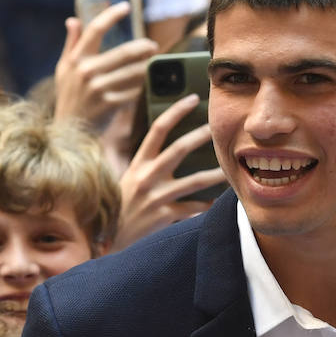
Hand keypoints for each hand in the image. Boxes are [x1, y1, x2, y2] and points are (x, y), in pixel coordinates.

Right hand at [53, 2, 157, 130]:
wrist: (67, 131)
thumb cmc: (69, 97)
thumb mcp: (64, 70)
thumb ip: (71, 44)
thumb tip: (73, 20)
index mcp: (75, 59)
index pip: (94, 29)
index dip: (111, 15)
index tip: (126, 6)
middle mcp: (85, 71)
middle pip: (124, 52)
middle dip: (143, 47)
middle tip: (153, 46)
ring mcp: (97, 89)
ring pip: (133, 73)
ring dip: (148, 67)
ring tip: (155, 63)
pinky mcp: (108, 105)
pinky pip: (134, 92)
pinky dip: (144, 86)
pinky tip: (151, 83)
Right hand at [115, 93, 225, 248]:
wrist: (105, 238)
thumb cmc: (120, 204)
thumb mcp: (128, 176)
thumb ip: (147, 161)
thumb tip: (167, 142)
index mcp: (139, 162)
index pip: (158, 129)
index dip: (176, 112)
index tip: (193, 99)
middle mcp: (148, 176)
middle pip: (179, 149)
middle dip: (201, 136)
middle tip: (218, 128)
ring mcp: (157, 196)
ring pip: (194, 182)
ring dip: (215, 175)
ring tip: (230, 170)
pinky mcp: (164, 215)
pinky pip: (192, 208)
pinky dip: (206, 206)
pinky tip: (217, 203)